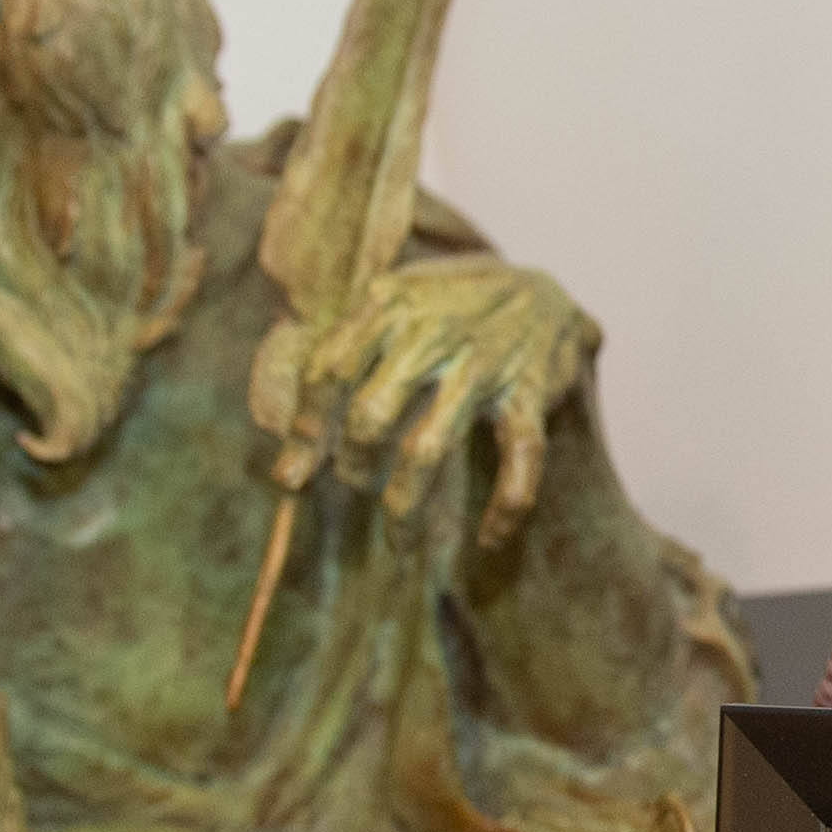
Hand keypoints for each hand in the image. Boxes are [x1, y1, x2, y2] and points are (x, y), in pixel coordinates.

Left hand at [247, 256, 596, 545]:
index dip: (306, 429)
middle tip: (354, 483)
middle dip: (351, 464)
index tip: (295, 474)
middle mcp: (433, 332)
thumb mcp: (388, 314)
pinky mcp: (532, 390)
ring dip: (405, 504)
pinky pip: (519, 458)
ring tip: (398, 540)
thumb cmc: (446, 314)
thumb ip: (338, 367)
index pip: (329, 370)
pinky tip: (490, 537)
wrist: (544, 290)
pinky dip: (507, 505)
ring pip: (429, 448)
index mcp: (390, 305)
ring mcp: (485, 362)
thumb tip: (287, 465)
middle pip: (369, 414)